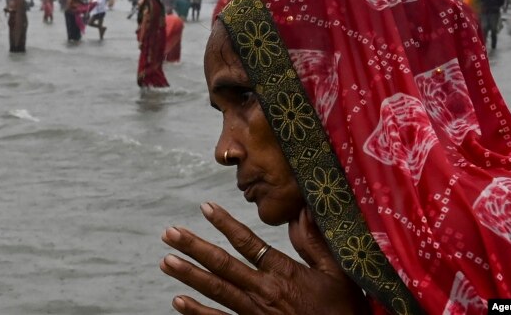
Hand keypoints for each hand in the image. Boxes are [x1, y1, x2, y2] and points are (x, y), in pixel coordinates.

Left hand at [160, 202, 369, 314]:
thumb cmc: (343, 310)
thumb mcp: (337, 273)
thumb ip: (315, 243)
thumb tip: (302, 210)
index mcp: (283, 273)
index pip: (248, 242)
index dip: (225, 224)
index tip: (205, 207)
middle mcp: (263, 291)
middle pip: (222, 264)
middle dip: (193, 247)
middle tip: (169, 233)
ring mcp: (254, 314)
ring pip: (215, 290)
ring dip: (189, 275)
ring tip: (167, 261)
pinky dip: (197, 312)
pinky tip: (178, 302)